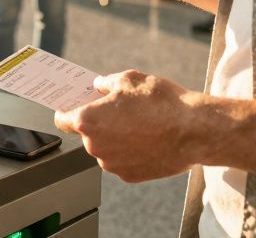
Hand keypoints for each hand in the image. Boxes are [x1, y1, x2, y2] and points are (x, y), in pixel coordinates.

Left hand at [55, 70, 205, 181]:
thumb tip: (99, 86)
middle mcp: (95, 147)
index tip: (71, 107)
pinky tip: (148, 138)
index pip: (62, 120)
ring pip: (106, 148)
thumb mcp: (129, 79)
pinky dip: (130, 151)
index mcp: (89, 121)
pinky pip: (122, 160)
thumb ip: (106, 83)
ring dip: (116, 138)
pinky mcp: (129, 176)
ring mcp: (112, 164)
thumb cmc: (161, 103)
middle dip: (100, 122)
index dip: (66, 111)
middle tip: (120, 110)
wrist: (193, 131)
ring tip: (140, 123)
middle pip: (88, 134)